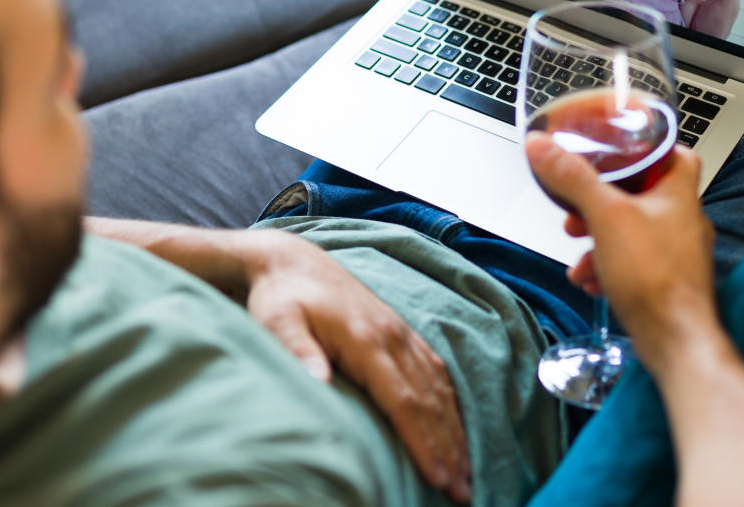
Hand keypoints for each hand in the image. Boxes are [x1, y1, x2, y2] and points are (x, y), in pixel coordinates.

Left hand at [241, 230, 471, 502]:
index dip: (421, 440)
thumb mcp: (277, 321)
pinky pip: (435, 369)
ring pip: (438, 387)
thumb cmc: (280, 297)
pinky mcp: (400, 331)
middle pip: (429, 400)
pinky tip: (456, 426)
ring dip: (454, 430)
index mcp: (365, 339)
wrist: (291, 261)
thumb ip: (298, 350)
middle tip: (462, 491)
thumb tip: (318, 381)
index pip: (402, 399)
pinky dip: (450, 402)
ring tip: (466, 470)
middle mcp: (391, 335)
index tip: (437, 477)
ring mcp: (399, 332)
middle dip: (448, 448)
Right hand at [525, 136, 717, 365]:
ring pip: (632, 230)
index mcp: (678, 194)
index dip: (645, 148)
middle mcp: (683, 220)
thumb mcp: (605, 216)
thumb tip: (543, 147)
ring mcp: (676, 252)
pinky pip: (632, 262)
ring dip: (599, 237)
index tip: (617, 149)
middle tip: (580, 205)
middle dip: (603, 200)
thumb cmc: (656, 278)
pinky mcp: (666, 280)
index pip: (673, 153)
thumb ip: (573, 179)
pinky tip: (589, 278)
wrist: (674, 339)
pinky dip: (607, 265)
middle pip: (641, 194)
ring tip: (579, 248)